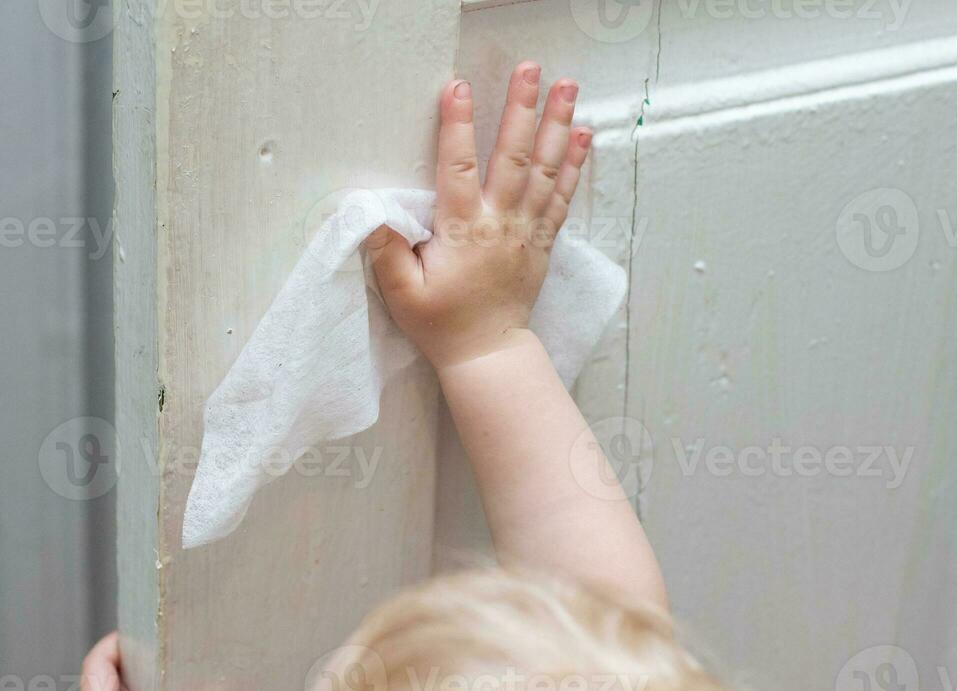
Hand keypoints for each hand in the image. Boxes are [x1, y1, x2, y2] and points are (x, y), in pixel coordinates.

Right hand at [365, 63, 590, 371]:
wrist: (486, 354)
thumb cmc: (440, 324)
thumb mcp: (402, 294)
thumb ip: (387, 253)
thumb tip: (372, 214)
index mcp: (463, 231)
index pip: (459, 168)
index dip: (458, 127)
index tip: (458, 88)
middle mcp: (500, 223)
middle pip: (513, 157)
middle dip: (522, 109)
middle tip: (531, 69)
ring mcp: (526, 230)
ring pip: (545, 170)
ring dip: (557, 125)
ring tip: (568, 87)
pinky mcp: (541, 240)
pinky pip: (562, 196)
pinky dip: (574, 164)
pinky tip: (584, 134)